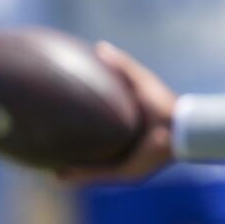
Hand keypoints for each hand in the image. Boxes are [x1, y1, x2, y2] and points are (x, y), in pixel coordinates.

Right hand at [58, 41, 175, 183]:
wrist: (179, 130)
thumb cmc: (163, 103)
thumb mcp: (139, 79)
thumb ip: (121, 64)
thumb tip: (99, 46)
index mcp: (123, 126)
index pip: (95, 124)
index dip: (76, 121)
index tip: (57, 114)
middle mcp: (121, 145)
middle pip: (89, 149)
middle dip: (70, 149)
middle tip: (46, 142)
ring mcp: (122, 161)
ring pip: (88, 167)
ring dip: (69, 169)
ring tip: (46, 167)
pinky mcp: (125, 173)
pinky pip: (97, 176)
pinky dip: (79, 177)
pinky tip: (59, 177)